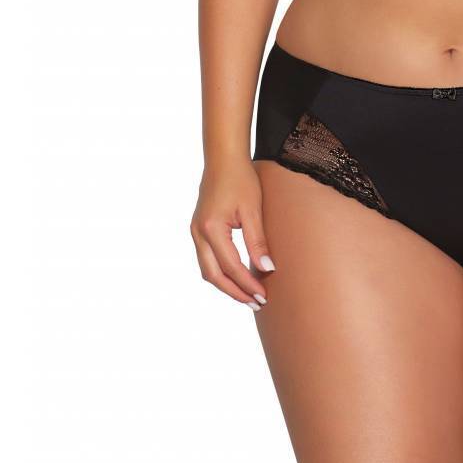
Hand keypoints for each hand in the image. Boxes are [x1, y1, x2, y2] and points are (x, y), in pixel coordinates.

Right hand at [189, 160, 275, 310]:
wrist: (223, 159)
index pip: (231, 266)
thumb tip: (268, 268)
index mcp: (211, 228)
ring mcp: (195, 232)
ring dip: (226, 285)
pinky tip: (237, 277)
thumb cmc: (241, 179)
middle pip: (214, 275)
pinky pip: (207, 259)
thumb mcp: (253, 209)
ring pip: (207, 270)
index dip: (247, 283)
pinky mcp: (198, 230)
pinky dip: (221, 272)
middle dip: (235, 292)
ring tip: (248, 295)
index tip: (264, 295)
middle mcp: (198, 233)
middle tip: (256, 303)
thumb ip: (258, 240)